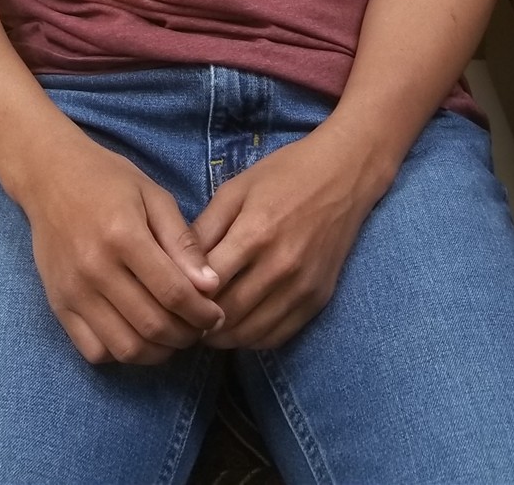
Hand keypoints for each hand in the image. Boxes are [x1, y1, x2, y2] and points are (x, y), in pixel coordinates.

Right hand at [18, 119, 224, 365]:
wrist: (50, 176)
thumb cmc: (108, 179)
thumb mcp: (154, 196)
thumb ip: (182, 241)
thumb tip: (210, 286)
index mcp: (123, 236)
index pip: (173, 292)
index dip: (202, 312)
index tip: (216, 314)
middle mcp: (95, 269)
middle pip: (151, 325)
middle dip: (186, 335)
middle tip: (200, 328)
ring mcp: (73, 292)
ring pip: (125, 348)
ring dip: (158, 352)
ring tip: (173, 336)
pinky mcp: (58, 305)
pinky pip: (95, 351)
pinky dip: (122, 354)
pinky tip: (138, 335)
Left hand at [192, 123, 386, 349]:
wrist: (343, 175)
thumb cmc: (283, 174)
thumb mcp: (235, 189)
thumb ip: (204, 229)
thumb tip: (175, 265)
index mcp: (255, 233)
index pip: (207, 284)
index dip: (183, 295)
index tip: (170, 297)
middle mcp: (280, 267)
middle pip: (227, 316)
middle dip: (199, 323)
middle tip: (183, 319)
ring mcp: (302, 287)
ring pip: (251, 334)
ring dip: (224, 337)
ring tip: (207, 327)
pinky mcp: (318, 299)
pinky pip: (278, 336)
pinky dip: (253, 338)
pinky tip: (239, 326)